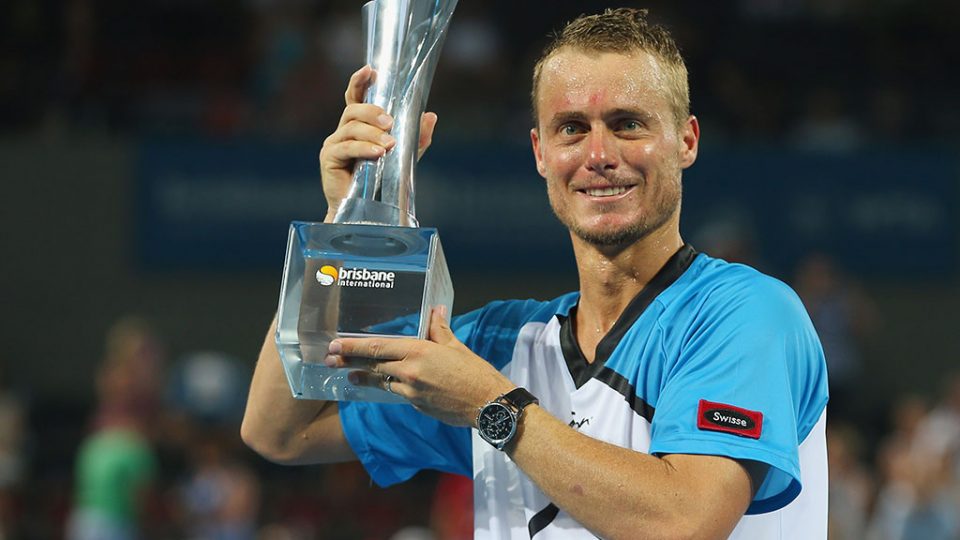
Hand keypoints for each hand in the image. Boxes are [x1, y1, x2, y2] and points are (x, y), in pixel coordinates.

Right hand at [319, 65, 438, 220]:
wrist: (365, 213)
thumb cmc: (380, 183)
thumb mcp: (403, 158)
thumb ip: (416, 138)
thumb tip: (430, 116)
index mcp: (358, 126)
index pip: (355, 97)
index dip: (360, 81)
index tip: (370, 70)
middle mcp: (343, 131)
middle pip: (353, 109)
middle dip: (373, 111)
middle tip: (391, 123)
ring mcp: (333, 144)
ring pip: (351, 127)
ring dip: (372, 134)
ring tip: (389, 146)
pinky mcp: (329, 159)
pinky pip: (346, 147)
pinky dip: (363, 148)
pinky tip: (377, 154)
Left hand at [323, 307, 513, 425]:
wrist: (488, 404)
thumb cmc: (475, 373)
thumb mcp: (455, 347)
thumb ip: (438, 329)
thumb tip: (434, 311)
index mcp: (419, 352)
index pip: (378, 347)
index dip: (353, 347)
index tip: (335, 346)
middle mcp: (410, 372)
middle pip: (373, 365)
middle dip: (350, 362)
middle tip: (330, 360)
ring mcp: (412, 392)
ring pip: (382, 381)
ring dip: (364, 377)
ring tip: (350, 376)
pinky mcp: (417, 406)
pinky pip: (398, 393)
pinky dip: (389, 387)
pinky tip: (382, 385)